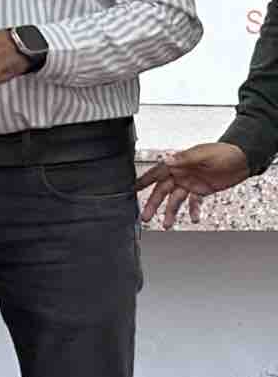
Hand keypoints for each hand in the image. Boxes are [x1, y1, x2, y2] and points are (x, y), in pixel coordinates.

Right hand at [135, 142, 250, 229]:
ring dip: (170, 212)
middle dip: (153, 204)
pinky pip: (193, 203)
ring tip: (167, 224)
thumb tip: (167, 161)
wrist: (244, 159)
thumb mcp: (204, 154)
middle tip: (146, 216)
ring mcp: (190, 183)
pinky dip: (192, 211)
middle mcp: (181, 174)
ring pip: (175, 200)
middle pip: (162, 191)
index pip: (156, 173)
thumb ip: (185, 159)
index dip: (144, 181)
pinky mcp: (201, 190)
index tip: (132, 189)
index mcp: (178, 163)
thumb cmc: (225, 153)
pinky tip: (193, 218)